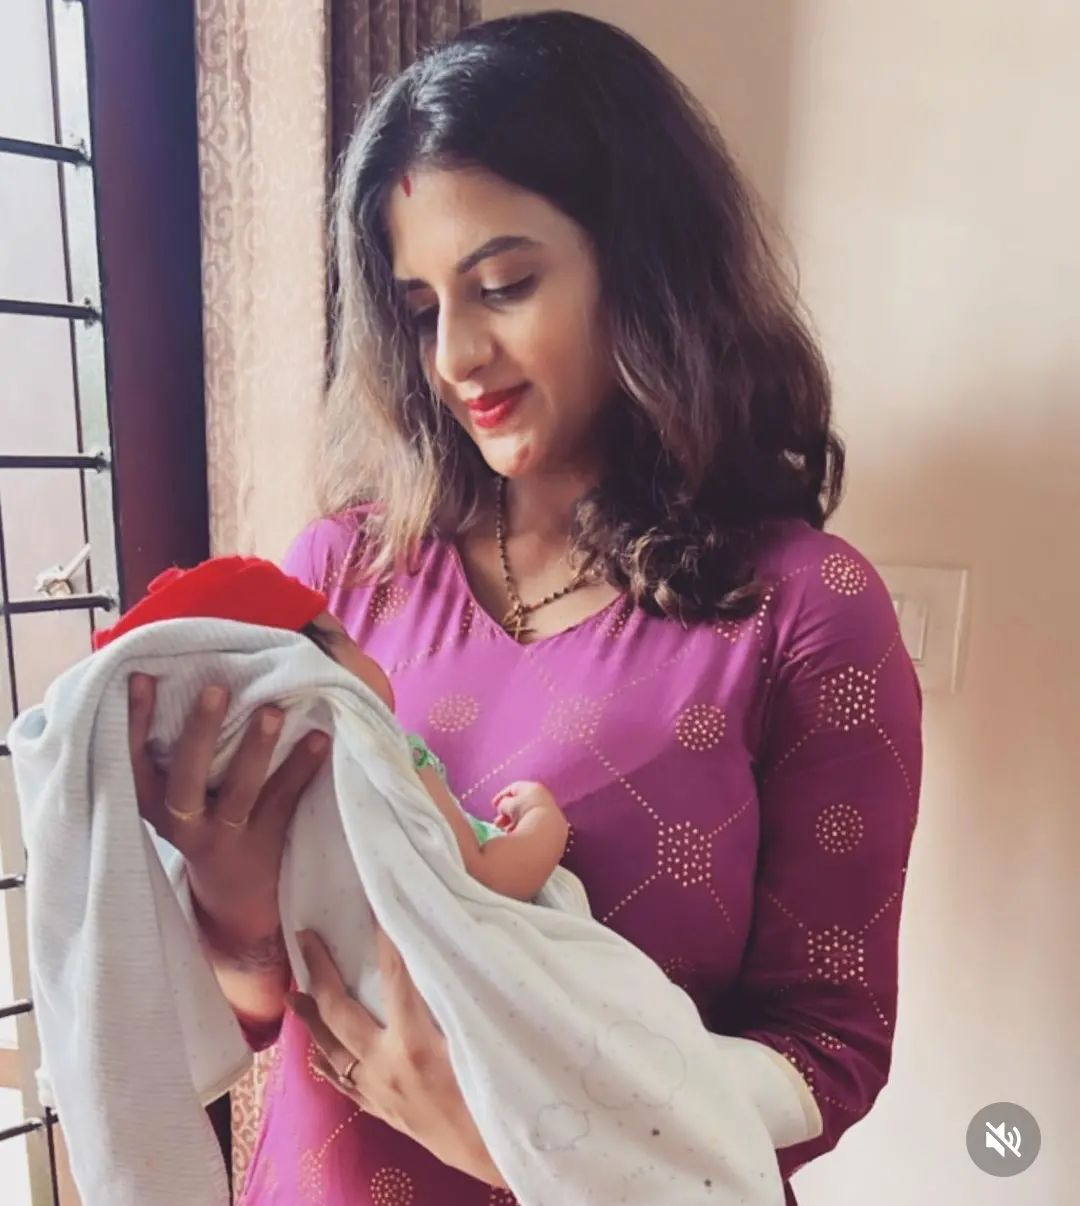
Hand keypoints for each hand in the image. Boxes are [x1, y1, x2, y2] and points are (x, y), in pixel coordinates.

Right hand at [128, 673, 329, 937]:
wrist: (233, 903)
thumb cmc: (202, 824)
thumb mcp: (175, 796)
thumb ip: (176, 752)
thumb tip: (200, 673)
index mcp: (152, 802)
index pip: (133, 759)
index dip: (135, 720)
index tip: (142, 677)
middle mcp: (181, 821)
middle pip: (184, 778)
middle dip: (199, 733)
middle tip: (216, 688)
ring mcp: (222, 836)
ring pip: (237, 793)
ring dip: (255, 750)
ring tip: (274, 711)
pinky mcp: (261, 845)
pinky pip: (283, 802)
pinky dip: (302, 768)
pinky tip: (321, 739)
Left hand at [287, 927, 507, 1188]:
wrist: (492, 1157)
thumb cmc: (496, 1097)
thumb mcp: (482, 1040)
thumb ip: (463, 1000)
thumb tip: (449, 956)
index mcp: (415, 1044)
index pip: (395, 975)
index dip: (385, 938)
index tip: (375, 905)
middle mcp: (385, 1066)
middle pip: (341, 1010)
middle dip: (321, 971)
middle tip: (305, 938)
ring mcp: (378, 1092)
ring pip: (331, 1049)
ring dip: (310, 1018)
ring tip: (293, 993)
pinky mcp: (382, 1111)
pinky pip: (343, 1083)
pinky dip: (326, 1063)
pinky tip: (315, 1055)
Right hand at [491, 781, 559, 832]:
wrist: (546, 832)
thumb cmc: (525, 813)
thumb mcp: (508, 805)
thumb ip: (503, 803)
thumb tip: (504, 807)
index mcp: (533, 788)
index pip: (515, 788)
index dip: (502, 796)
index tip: (493, 806)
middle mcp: (543, 798)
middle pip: (521, 803)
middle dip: (507, 813)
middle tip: (498, 823)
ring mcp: (549, 812)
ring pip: (527, 816)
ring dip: (514, 823)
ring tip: (506, 832)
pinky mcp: (551, 827)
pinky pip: (534, 825)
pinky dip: (523, 829)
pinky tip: (516, 837)